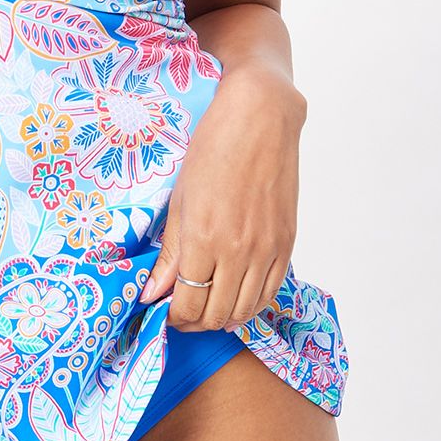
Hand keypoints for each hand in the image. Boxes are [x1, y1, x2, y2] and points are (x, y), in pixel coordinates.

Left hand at [140, 65, 305, 331]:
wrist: (260, 118)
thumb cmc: (213, 149)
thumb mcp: (180, 199)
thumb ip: (169, 252)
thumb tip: (154, 292)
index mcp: (203, 239)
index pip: (187, 304)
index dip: (173, 317)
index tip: (164, 310)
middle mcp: (238, 251)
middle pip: (215, 314)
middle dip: (194, 321)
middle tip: (182, 311)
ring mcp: (267, 250)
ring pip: (244, 310)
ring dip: (222, 317)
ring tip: (207, 307)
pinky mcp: (287, 243)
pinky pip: (270, 292)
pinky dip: (251, 304)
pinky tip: (236, 298)